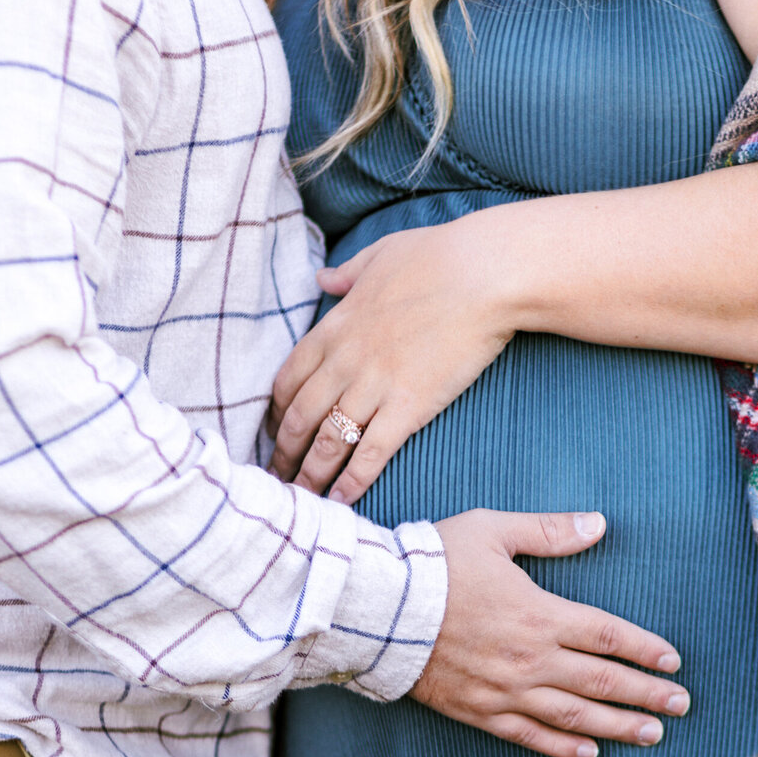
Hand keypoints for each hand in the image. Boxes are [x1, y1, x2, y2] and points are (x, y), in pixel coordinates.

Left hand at [268, 214, 511, 504]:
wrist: (484, 274)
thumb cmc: (439, 257)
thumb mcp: (380, 255)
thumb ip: (346, 274)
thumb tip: (323, 278)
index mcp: (335, 326)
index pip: (287, 378)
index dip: (275, 412)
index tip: (273, 433)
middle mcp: (345, 360)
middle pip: (299, 417)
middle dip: (283, 453)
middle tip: (276, 478)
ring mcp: (375, 386)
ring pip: (327, 442)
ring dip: (309, 475)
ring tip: (301, 501)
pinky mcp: (408, 407)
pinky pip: (370, 453)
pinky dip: (352, 481)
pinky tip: (342, 501)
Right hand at [415, 509, 690, 756]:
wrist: (377, 610)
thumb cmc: (434, 563)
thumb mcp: (493, 530)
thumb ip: (549, 531)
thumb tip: (599, 524)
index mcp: (538, 614)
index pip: (608, 636)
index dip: (645, 650)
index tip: (673, 662)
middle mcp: (529, 659)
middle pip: (602, 682)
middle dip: (647, 695)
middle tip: (681, 706)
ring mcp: (505, 691)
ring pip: (574, 716)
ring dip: (618, 727)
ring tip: (652, 735)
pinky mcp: (479, 711)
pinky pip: (529, 735)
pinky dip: (563, 747)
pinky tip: (590, 752)